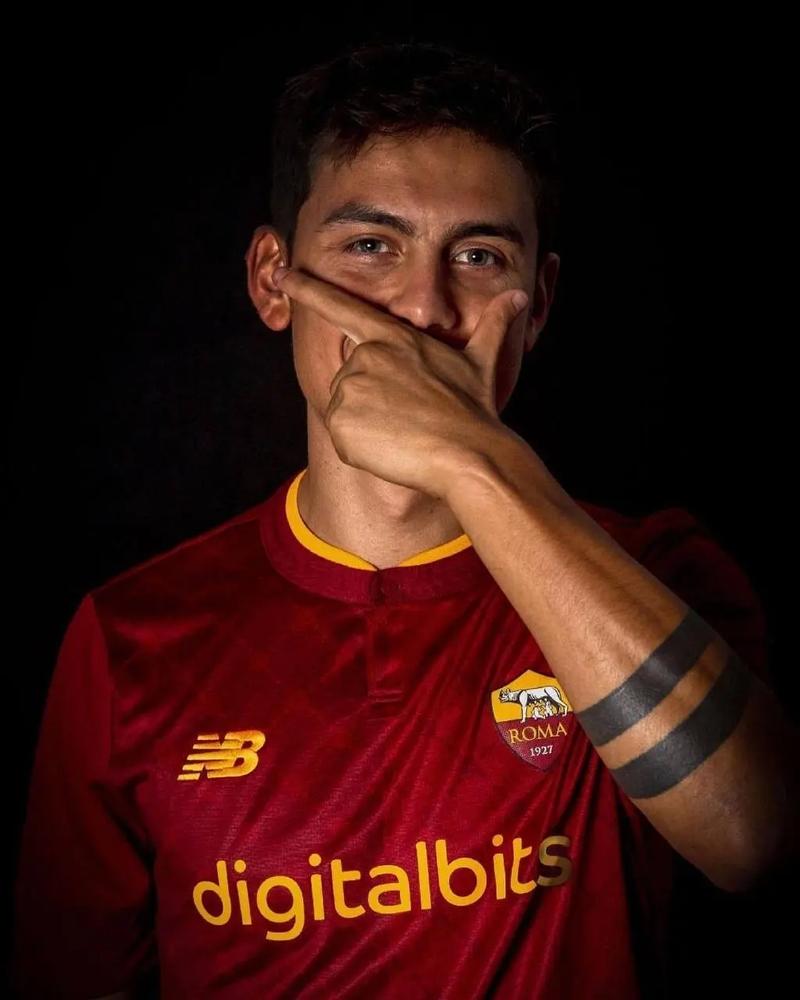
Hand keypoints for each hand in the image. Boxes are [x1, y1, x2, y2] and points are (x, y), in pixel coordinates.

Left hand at [273, 266, 529, 498]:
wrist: (465, 454)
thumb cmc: (473, 409)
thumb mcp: (481, 360)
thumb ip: (494, 324)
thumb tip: (520, 296)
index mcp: (392, 338)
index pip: (341, 307)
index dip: (308, 290)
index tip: (283, 275)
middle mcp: (364, 357)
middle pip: (352, 377)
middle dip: (375, 398)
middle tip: (410, 415)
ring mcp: (350, 388)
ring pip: (347, 408)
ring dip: (370, 424)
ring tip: (404, 432)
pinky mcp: (340, 422)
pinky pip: (344, 437)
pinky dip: (362, 447)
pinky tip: (391, 448)